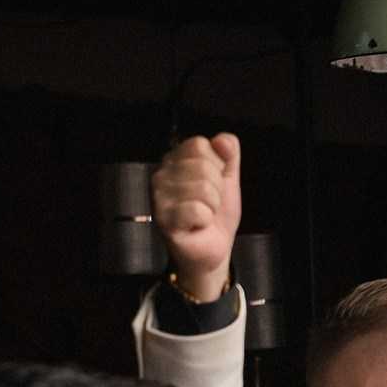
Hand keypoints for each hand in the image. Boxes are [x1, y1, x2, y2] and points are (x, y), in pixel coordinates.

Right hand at [151, 133, 241, 301]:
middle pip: (203, 166)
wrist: (214, 248)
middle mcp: (160, 175)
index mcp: (173, 161)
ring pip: (203, 188)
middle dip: (217, 188)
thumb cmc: (216, 214)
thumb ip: (228, 154)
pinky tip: (196, 225)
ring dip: (212, 206)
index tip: (212, 184)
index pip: (200, 144)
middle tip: (208, 204)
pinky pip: (198, 209)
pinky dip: (205, 220)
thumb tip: (223, 139)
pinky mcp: (163, 219)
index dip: (216, 165)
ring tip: (202, 215)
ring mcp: (158, 197)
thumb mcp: (228, 178)